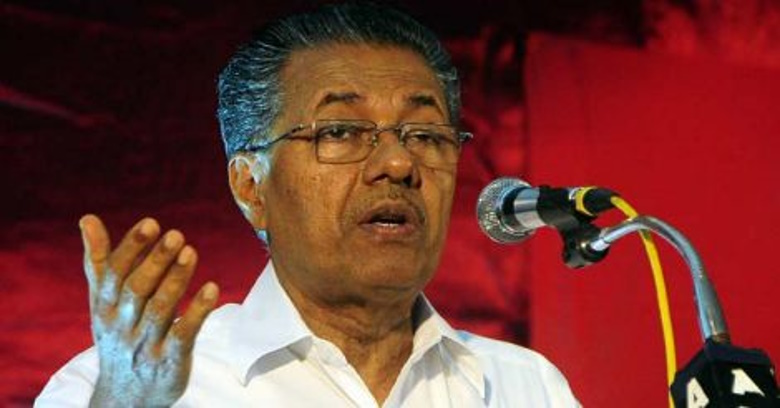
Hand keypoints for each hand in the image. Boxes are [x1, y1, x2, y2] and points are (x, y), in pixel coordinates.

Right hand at [79, 214, 218, 406]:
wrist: (125, 397)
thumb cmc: (117, 336)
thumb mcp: (103, 302)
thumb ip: (99, 261)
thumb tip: (87, 219)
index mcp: (104, 307)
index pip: (114, 274)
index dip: (131, 248)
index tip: (151, 223)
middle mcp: (122, 325)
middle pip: (136, 289)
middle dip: (156, 261)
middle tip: (176, 234)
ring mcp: (145, 344)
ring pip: (159, 309)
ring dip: (176, 280)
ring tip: (191, 252)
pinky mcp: (169, 361)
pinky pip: (183, 335)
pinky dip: (197, 312)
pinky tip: (212, 289)